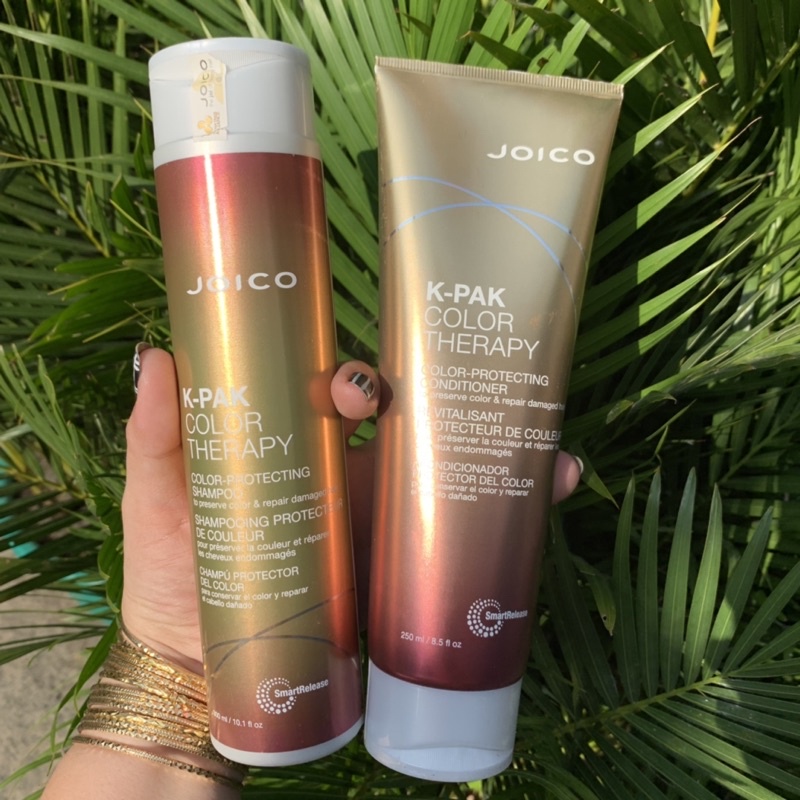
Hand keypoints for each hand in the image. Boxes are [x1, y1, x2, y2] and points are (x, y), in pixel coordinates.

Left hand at [120, 347, 581, 670]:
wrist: (202, 669)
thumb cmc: (172, 573)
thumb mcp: (157, 500)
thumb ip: (156, 436)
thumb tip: (154, 357)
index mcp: (301, 448)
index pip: (340, 398)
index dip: (357, 381)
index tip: (358, 392)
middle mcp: (350, 474)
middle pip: (408, 423)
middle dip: (444, 403)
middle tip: (457, 404)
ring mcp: (379, 520)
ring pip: (449, 471)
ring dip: (503, 453)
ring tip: (551, 453)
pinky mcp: (397, 570)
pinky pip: (459, 538)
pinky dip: (508, 521)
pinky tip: (549, 496)